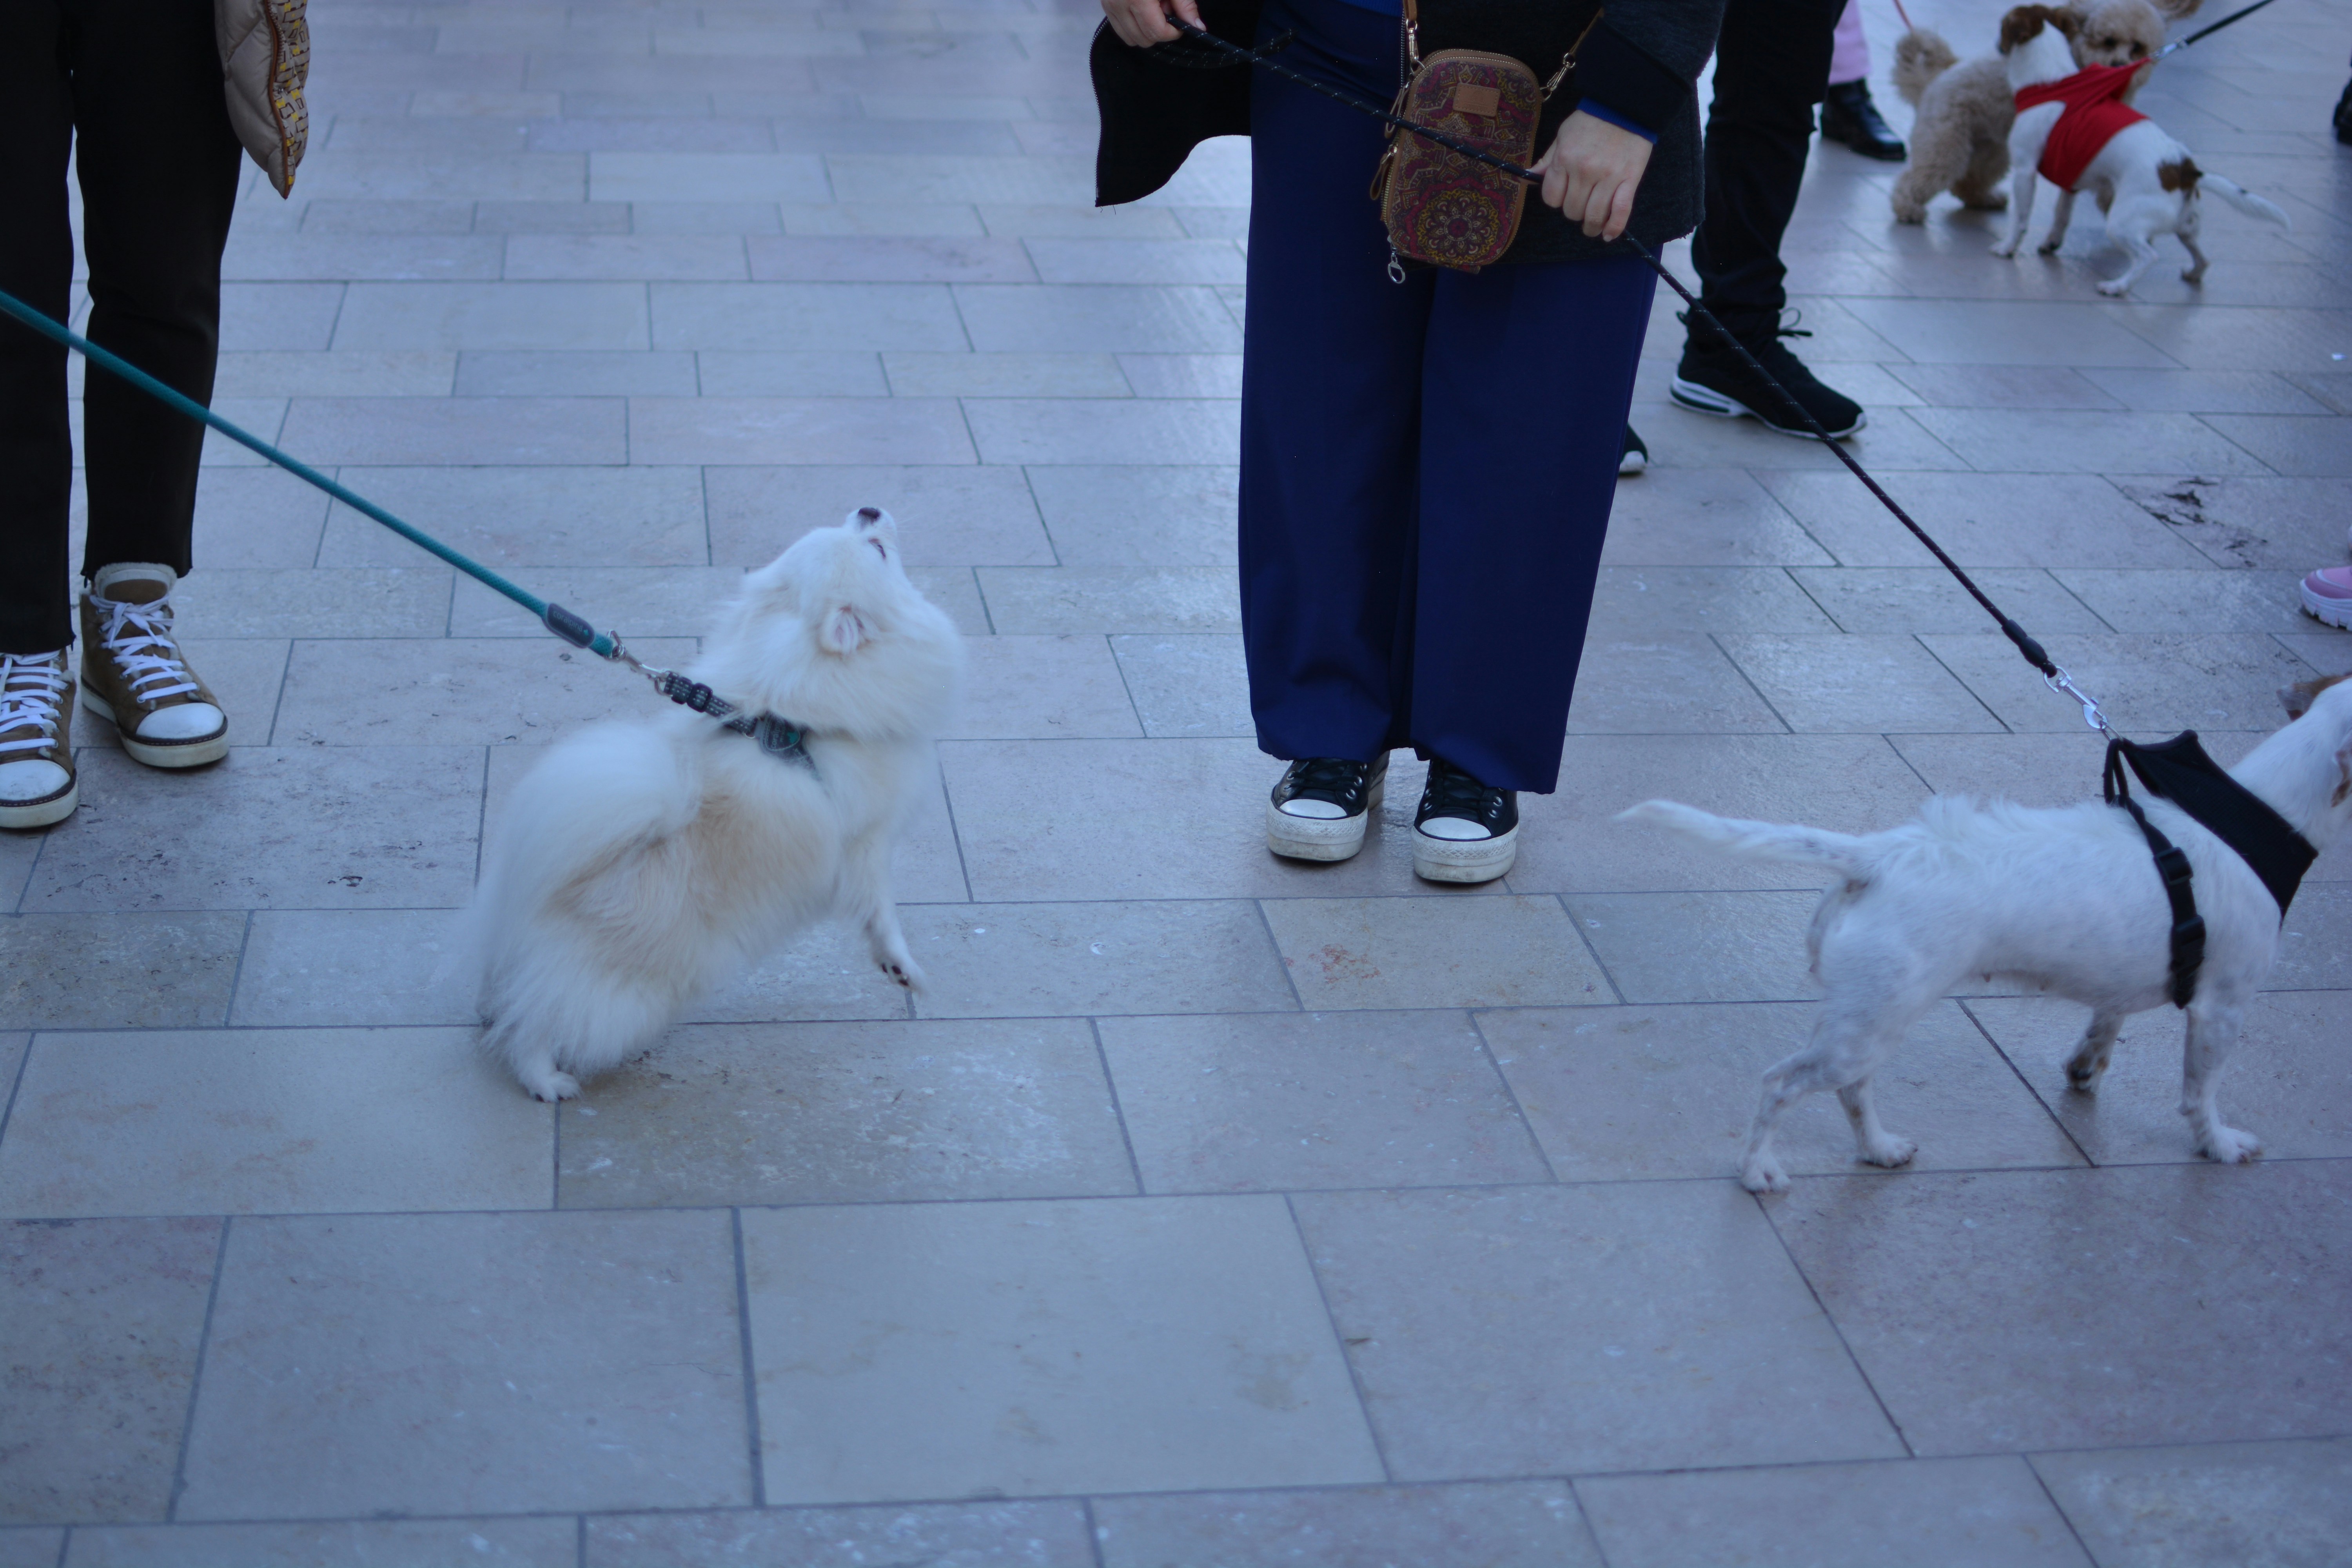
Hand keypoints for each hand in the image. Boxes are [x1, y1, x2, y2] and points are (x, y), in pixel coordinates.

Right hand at [1102, 0, 1202, 46]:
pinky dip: (1133, 25)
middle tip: (1166, 10)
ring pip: (1130, 37)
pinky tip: (1141, 9)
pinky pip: (1120, 28)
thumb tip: (1197, 27)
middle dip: (1159, 30)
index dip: (1173, 32)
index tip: (1180, 24)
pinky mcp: (1105, 4)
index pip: (1156, 31)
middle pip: (1143, 38)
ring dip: (1145, 30)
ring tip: (1153, 9)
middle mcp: (1120, 3)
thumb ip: (1185, 5)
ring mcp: (1110, 5)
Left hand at [1532, 109, 1652, 240]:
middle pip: (1572, 210)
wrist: (1624, 106)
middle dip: (1574, 212)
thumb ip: (1548, 160)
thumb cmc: (1591, 120)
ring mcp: (1607, 178)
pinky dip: (1614, 228)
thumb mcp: (1563, 135)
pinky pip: (1620, 212)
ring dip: (1591, 226)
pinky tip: (1608, 235)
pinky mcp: (1629, 180)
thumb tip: (1528, 176)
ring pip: (1593, 216)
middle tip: (1580, 205)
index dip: (1556, 200)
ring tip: (1592, 226)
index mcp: (1564, 160)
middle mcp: (1584, 171)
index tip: (1563, 196)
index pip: (1552, 198)